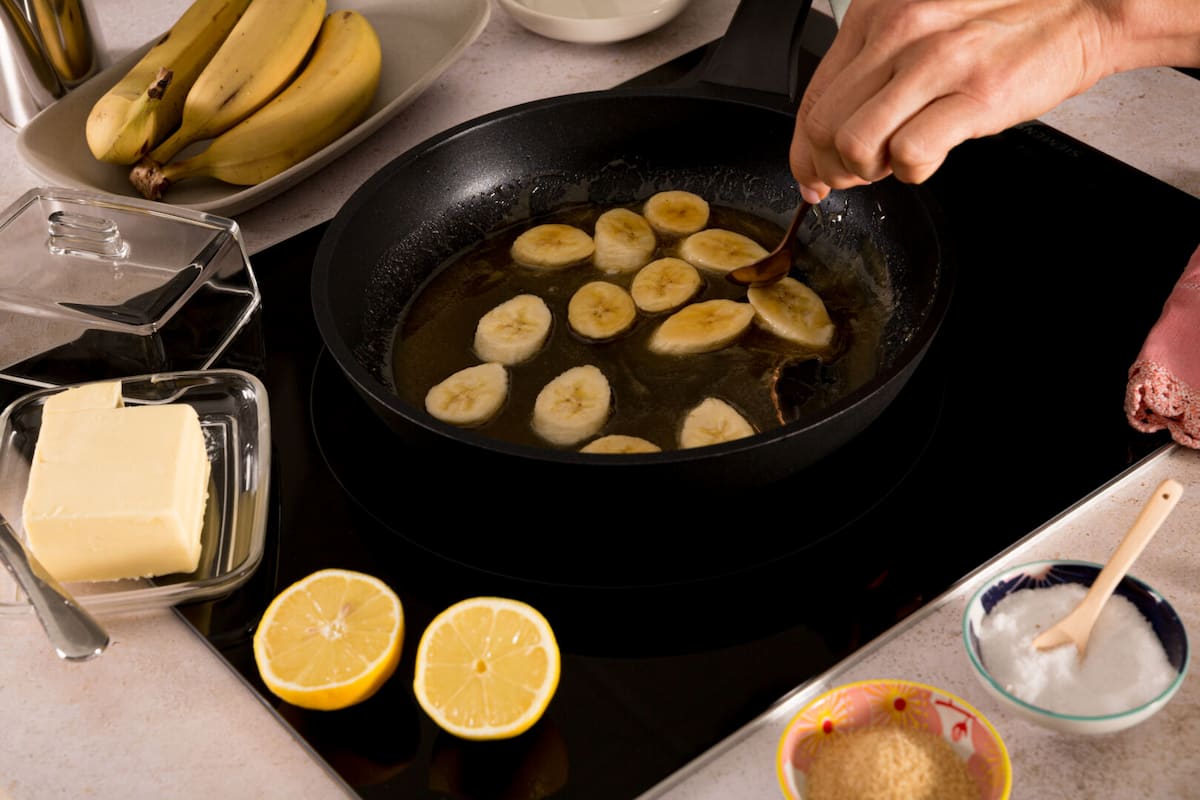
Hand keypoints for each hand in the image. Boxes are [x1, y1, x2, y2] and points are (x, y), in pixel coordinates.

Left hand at [790, 0, 1116, 201]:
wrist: (1084, 6)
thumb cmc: (1002, 20)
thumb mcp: (921, 25)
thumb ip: (872, 71)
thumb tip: (828, 136)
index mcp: (877, 13)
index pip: (812, 97)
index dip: (804, 149)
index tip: (812, 173)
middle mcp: (899, 30)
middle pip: (824, 126)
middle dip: (832, 167)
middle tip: (857, 175)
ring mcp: (936, 62)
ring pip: (854, 144)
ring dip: (868, 170)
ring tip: (894, 162)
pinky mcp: (975, 95)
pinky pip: (909, 155)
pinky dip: (912, 171)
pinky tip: (928, 159)